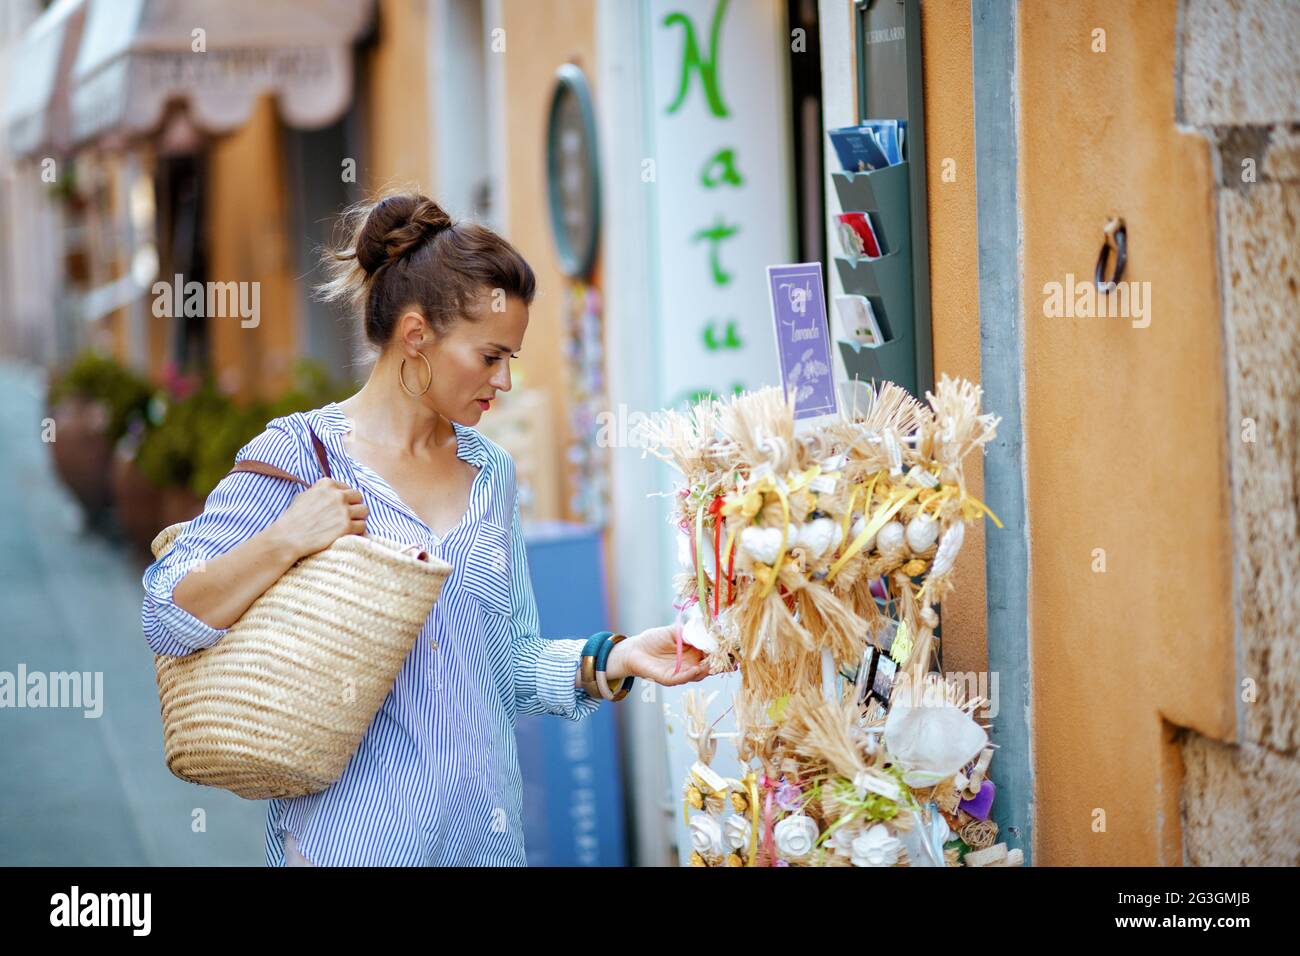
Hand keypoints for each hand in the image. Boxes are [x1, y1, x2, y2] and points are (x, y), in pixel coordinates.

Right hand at [268, 478, 366, 558]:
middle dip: (355, 506)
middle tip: (350, 516)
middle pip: (359, 497)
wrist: (288, 537)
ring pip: (364, 511)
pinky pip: (362, 526)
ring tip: (351, 525)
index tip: (342, 507)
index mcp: (326, 484)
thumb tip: (332, 492)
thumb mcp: (304, 496)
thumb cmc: (293, 518)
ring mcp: (343, 510)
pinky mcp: (346, 526)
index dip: (346, 498)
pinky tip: (350, 534)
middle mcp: (337, 495)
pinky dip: (358, 531)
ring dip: (359, 518)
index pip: (347, 488)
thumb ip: (320, 492)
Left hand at [607, 619, 724, 686]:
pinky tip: (696, 669)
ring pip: (698, 674)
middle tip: (729, 658)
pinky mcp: (668, 678)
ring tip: (712, 662)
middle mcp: (691, 665)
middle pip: (710, 666)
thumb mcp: (675, 631)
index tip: (733, 646)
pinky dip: (689, 675)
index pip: (713, 654)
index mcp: (695, 653)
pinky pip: (680, 679)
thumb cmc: (654, 639)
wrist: (634, 649)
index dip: (723, 651)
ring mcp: (681, 673)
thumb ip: (691, 630)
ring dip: (706, 669)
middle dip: (720, 663)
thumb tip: (708, 625)